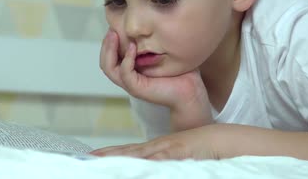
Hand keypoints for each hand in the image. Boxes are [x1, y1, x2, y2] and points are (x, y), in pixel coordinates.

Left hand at [91, 124, 220, 159]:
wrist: (220, 139)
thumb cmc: (199, 151)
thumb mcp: (175, 157)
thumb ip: (162, 161)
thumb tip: (147, 168)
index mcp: (155, 148)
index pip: (128, 151)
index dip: (109, 153)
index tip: (92, 156)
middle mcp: (157, 146)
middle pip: (127, 151)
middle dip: (107, 155)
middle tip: (87, 158)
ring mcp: (166, 148)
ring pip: (139, 154)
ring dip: (120, 157)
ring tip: (101, 160)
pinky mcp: (178, 151)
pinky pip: (162, 158)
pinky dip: (150, 161)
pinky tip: (138, 163)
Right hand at [100, 30, 211, 128]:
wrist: (191, 91)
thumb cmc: (180, 72)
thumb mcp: (163, 53)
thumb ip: (152, 42)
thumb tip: (149, 22)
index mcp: (131, 71)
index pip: (110, 57)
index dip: (109, 42)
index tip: (114, 26)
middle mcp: (127, 78)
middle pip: (105, 62)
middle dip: (106, 44)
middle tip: (111, 30)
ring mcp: (131, 84)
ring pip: (109, 68)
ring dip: (110, 50)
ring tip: (115, 35)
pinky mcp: (137, 88)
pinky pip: (125, 73)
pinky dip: (126, 59)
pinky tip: (133, 47)